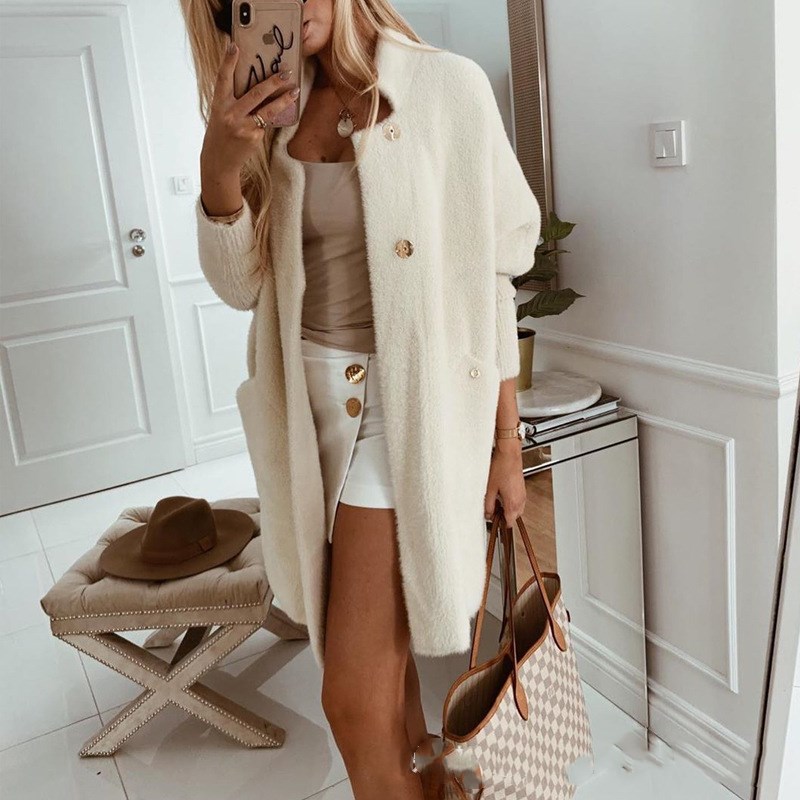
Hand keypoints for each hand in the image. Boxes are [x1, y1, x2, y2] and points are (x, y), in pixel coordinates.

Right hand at [200, 42, 299, 178]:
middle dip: (273, 82)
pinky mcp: (254, 137)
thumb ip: (233, 99)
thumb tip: (254, 84)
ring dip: (284, 100)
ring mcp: (244, 127)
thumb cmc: (220, 133)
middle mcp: (231, 114)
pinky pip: (266, 124)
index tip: (234, 46)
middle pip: (256, 93)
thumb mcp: (220, 113)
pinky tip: (270, 119)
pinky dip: (269, 119)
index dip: (228, 62)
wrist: (219, 161)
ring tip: (295, 91)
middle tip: (286, 73)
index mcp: (219, 104)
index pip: (223, 79)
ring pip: (268, 110)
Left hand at [484, 440, 525, 524]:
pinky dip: (511, 502)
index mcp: (513, 502)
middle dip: (504, 517)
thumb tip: (488, 514)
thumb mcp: (490, 489)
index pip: (510, 522)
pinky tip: (502, 495)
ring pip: (517, 510)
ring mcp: (523, 495)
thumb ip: (489, 505)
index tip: (493, 521)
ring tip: (497, 501)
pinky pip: (518, 502)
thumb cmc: (501, 468)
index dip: (501, 524)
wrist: (509, 455)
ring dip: (508, 509)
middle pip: (514, 517)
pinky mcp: (522, 489)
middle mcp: (520, 500)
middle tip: (493, 511)